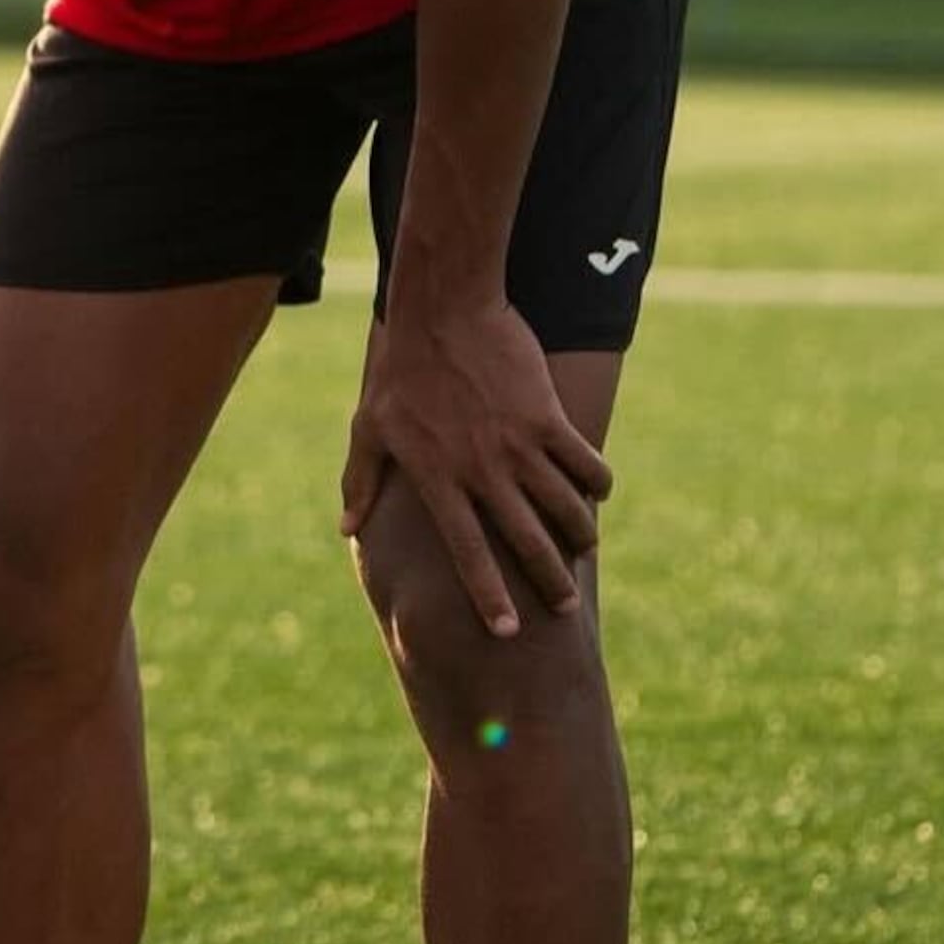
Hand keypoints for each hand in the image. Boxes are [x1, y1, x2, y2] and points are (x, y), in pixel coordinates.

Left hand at [339, 301, 609, 638]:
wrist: (442, 311)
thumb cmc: (401, 372)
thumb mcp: (369, 428)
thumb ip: (360, 482)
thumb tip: (345, 529)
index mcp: (439, 480)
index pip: (466, 553)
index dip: (488, 596)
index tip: (508, 631)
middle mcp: (482, 471)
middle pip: (524, 542)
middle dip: (547, 582)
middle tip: (564, 611)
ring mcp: (518, 445)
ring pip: (563, 507)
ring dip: (579, 536)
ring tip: (584, 552)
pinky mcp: (546, 416)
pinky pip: (582, 461)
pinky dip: (596, 481)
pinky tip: (598, 492)